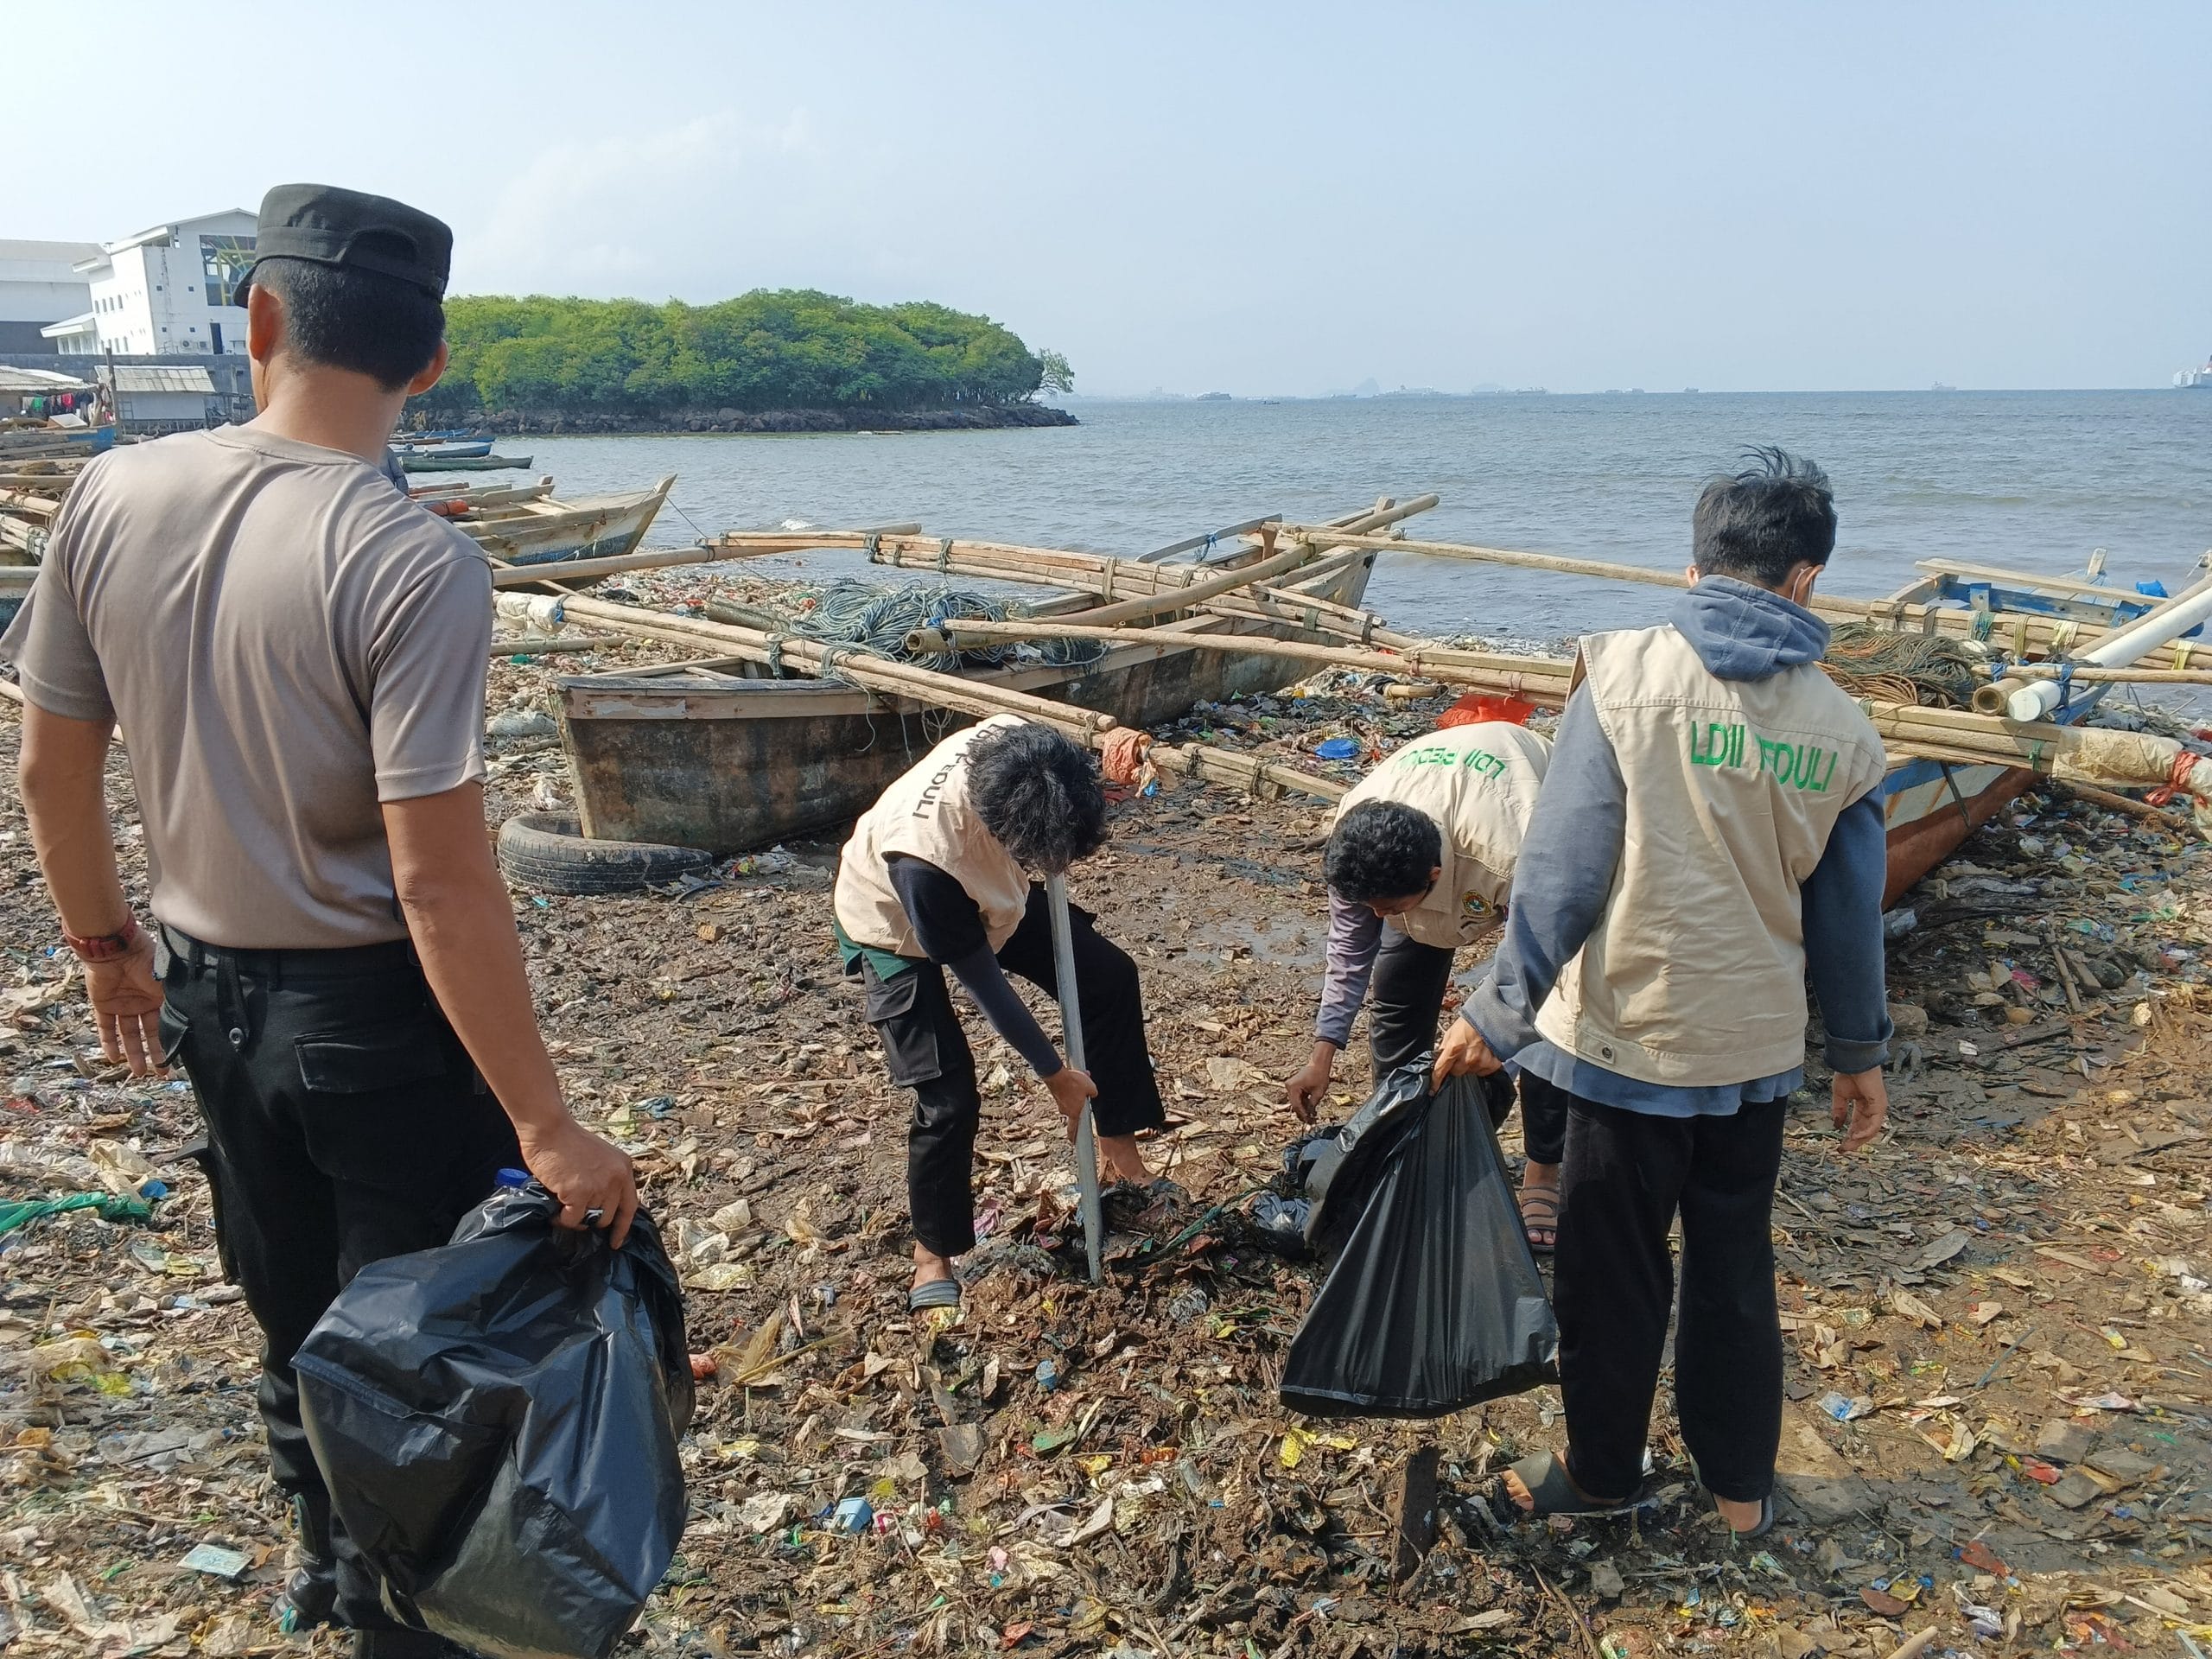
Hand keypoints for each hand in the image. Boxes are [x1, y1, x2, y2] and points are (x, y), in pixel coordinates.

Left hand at [85, 930, 165, 1077]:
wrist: (116, 949)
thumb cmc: (147, 962)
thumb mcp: (167, 985)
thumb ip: (175, 1003)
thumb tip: (195, 1021)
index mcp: (160, 997)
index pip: (166, 1024)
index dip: (170, 1041)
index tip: (176, 1059)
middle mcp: (143, 1003)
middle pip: (148, 1033)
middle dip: (154, 1053)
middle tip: (160, 1072)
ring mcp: (123, 1005)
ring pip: (128, 1034)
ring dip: (133, 1053)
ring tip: (137, 1072)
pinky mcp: (103, 1005)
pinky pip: (106, 1028)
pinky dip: (109, 1043)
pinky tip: (114, 1058)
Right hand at [518, 1116, 638, 1248]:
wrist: (549, 1129)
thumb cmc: (568, 1141)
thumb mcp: (600, 1157)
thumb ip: (606, 1178)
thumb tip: (601, 1206)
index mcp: (623, 1168)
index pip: (630, 1205)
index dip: (623, 1227)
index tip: (617, 1242)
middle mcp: (616, 1178)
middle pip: (608, 1217)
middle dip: (592, 1221)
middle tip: (575, 1215)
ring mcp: (598, 1186)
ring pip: (589, 1220)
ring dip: (575, 1219)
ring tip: (562, 1208)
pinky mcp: (579, 1192)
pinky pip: (572, 1220)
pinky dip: (562, 1220)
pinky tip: (555, 1211)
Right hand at [1043, 1065, 1098, 1132]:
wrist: (1057, 1074)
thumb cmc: (1073, 1083)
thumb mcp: (1091, 1087)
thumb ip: (1094, 1093)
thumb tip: (1093, 1093)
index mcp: (1074, 1113)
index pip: (1074, 1128)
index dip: (1074, 1136)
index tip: (1073, 1141)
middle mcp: (1065, 1110)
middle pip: (1075, 1110)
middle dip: (1080, 1103)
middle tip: (1084, 1094)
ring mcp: (1059, 1102)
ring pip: (1070, 1100)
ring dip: (1075, 1093)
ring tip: (1080, 1083)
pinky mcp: (1056, 1094)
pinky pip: (1066, 1093)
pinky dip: (1070, 1087)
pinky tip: (1074, 1079)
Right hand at [1284, 1050, 1332, 1122]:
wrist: (1319, 1064)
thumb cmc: (1319, 1075)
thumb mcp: (1318, 1093)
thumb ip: (1312, 1105)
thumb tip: (1310, 1115)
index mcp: (1293, 1087)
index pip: (1297, 1105)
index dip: (1303, 1114)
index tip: (1309, 1121)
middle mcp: (1289, 1086)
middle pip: (1295, 1104)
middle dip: (1303, 1112)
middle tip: (1310, 1121)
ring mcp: (1290, 1086)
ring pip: (1296, 1101)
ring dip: (1304, 1108)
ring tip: (1312, 1116)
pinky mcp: (1294, 1086)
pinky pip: (1298, 1097)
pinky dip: (1304, 1102)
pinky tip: (1310, 1109)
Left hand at [1431, 1018, 1502, 1087]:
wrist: (1492, 1017)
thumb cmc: (1471, 1023)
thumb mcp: (1451, 1032)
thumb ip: (1444, 1048)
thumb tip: (1438, 1060)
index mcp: (1454, 1048)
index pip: (1441, 1069)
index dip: (1436, 1081)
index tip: (1433, 1089)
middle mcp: (1467, 1057)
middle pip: (1456, 1073)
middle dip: (1456, 1066)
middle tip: (1461, 1054)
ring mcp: (1481, 1062)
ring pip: (1470, 1073)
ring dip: (1470, 1065)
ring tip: (1474, 1051)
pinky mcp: (1492, 1064)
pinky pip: (1483, 1072)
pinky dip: (1482, 1065)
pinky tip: (1483, 1054)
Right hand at [1831, 1067, 1888, 1151]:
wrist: (1852, 1061)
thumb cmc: (1847, 1073)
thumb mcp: (1840, 1095)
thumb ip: (1839, 1110)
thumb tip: (1836, 1124)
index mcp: (1863, 1104)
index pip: (1858, 1124)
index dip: (1849, 1135)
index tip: (1840, 1144)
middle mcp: (1872, 1107)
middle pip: (1865, 1129)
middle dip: (1854, 1140)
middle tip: (1843, 1149)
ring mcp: (1878, 1107)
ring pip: (1871, 1129)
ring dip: (1859, 1139)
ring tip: (1848, 1145)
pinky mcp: (1880, 1105)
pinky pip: (1874, 1123)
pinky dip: (1865, 1131)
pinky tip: (1855, 1136)